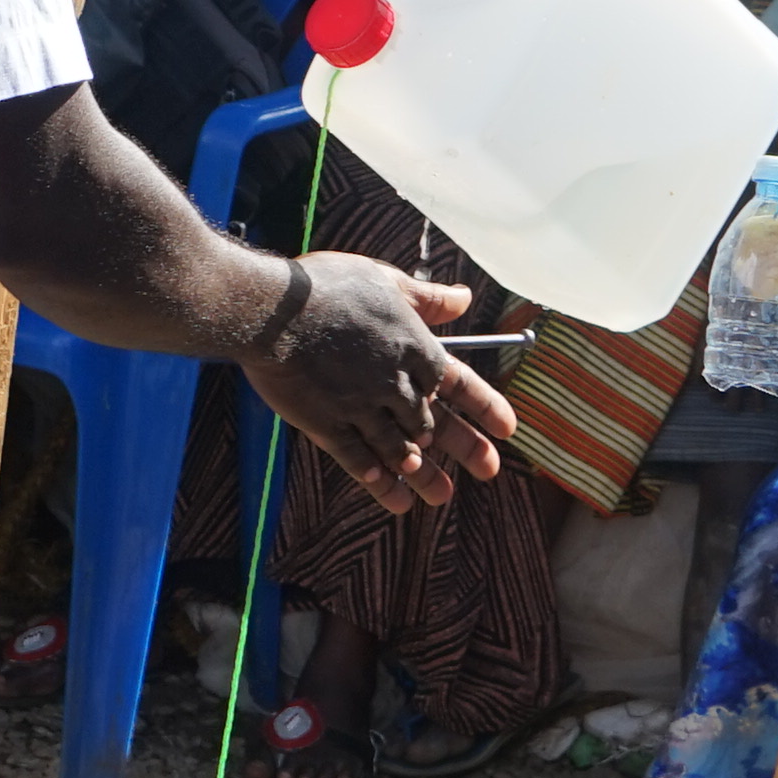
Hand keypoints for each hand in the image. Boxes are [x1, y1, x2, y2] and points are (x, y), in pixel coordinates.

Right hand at [236, 256, 511, 511]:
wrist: (272, 311)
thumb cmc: (325, 287)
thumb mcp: (383, 280)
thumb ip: (426, 298)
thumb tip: (464, 299)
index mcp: (413, 346)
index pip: (456, 383)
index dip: (484, 407)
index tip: (505, 430)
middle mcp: (394, 383)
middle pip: (434, 422)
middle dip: (465, 447)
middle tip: (488, 470)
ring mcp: (362, 408)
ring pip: (401, 449)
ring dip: (425, 475)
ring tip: (442, 497)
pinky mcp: (328, 425)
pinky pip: (359, 460)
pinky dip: (379, 481)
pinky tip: (394, 497)